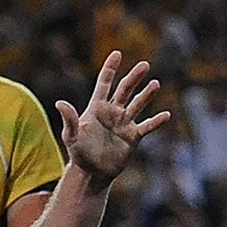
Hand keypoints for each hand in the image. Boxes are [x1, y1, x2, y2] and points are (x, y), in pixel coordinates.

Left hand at [58, 53, 171, 188]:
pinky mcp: (133, 137)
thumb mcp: (71, 136)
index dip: (110, 68)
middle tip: (144, 65)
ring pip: (137, 104)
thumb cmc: (79, 153)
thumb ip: (69, 119)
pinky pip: (147, 126)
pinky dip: (156, 121)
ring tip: (155, 83)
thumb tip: (60, 103)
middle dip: (134, 77)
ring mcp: (124, 123)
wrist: (92, 173)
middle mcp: (112, 112)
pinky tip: (166, 115)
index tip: (117, 54)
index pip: (105, 83)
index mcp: (97, 107)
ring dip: (146, 94)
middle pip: (125, 90)